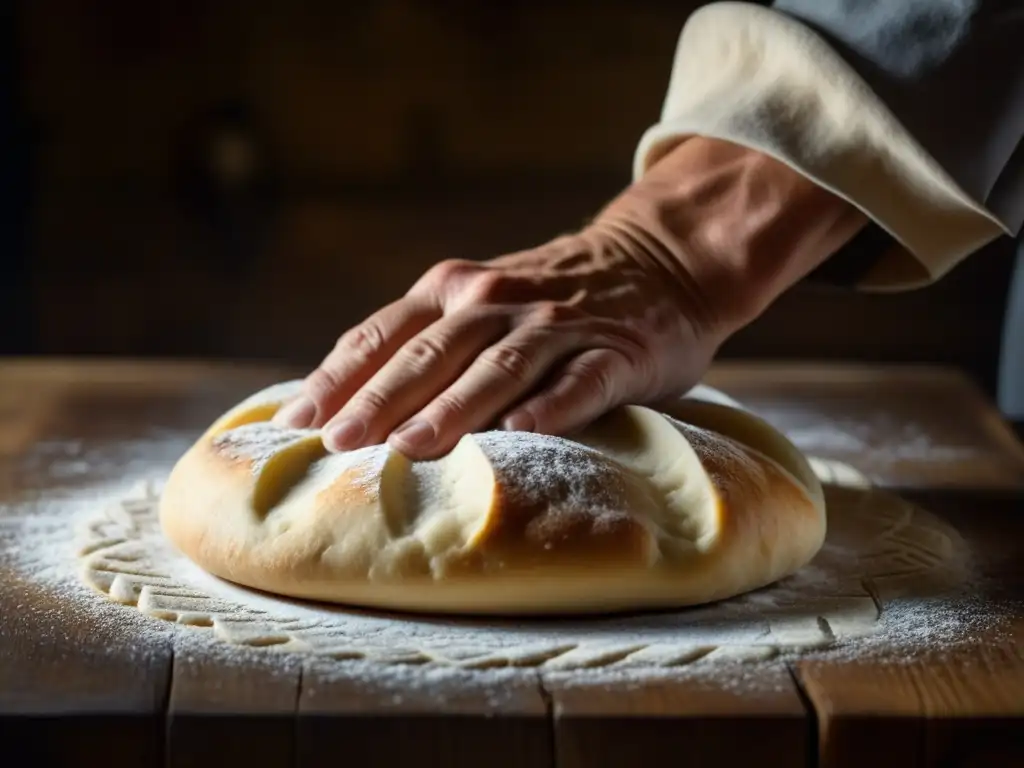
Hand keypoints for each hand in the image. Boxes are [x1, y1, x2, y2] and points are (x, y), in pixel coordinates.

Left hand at [276, 137, 864, 459]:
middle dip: (380, 400)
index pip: (382, 335)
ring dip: (454, 406)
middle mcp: (496, 300)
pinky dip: (552, 403)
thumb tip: (341, 403)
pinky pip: (581, 379)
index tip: (295, 423)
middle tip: (340, 446)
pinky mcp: (615, 349)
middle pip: (430, 354)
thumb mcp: (476, 302)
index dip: (337, 378)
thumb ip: (421, 340)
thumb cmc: (548, 299)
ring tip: (413, 447)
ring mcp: (558, 323)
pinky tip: (524, 430)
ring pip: (498, 366)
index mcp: (453, 292)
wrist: (656, 261)